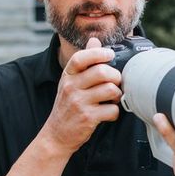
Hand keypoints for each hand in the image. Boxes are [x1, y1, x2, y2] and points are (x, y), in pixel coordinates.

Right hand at [43, 37, 121, 153]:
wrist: (57, 135)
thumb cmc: (67, 106)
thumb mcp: (70, 82)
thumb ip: (84, 62)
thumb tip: (94, 40)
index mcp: (67, 76)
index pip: (80, 58)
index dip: (98, 53)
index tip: (110, 55)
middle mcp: (71, 87)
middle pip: (102, 72)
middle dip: (115, 77)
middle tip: (116, 83)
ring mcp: (79, 103)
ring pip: (110, 90)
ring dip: (118, 95)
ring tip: (113, 98)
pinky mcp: (88, 118)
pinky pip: (112, 109)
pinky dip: (115, 112)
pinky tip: (109, 113)